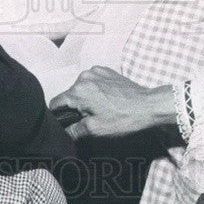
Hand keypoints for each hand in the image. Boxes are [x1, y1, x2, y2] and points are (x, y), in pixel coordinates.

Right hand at [49, 67, 174, 141]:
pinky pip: (92, 81)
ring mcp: (96, 71)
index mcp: (78, 91)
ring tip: (100, 110)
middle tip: (88, 120)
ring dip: (85, 99)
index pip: (55, 103)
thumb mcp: (96, 130)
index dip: (57, 116)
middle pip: (69, 95)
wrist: (148, 105)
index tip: (65, 124)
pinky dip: (95, 90)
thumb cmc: (122, 118)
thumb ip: (74, 131)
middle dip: (74, 108)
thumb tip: (64, 132)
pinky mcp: (106, 71)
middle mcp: (84, 76)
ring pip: (81, 88)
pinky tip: (106, 100)